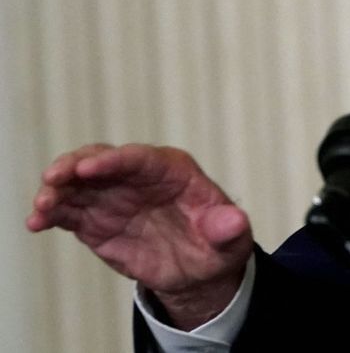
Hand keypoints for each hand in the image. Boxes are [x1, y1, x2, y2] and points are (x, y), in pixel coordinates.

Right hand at [28, 143, 253, 328]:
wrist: (198, 268)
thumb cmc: (217, 245)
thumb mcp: (230, 241)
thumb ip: (228, 229)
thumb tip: (236, 221)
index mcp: (172, 170)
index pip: (139, 158)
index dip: (113, 160)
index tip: (89, 168)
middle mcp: (137, 177)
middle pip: (100, 161)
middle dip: (75, 165)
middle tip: (54, 178)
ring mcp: (113, 196)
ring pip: (77, 183)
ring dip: (56, 190)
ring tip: (41, 207)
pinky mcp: (95, 219)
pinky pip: (68, 211)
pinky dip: (50, 213)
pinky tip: (36, 222)